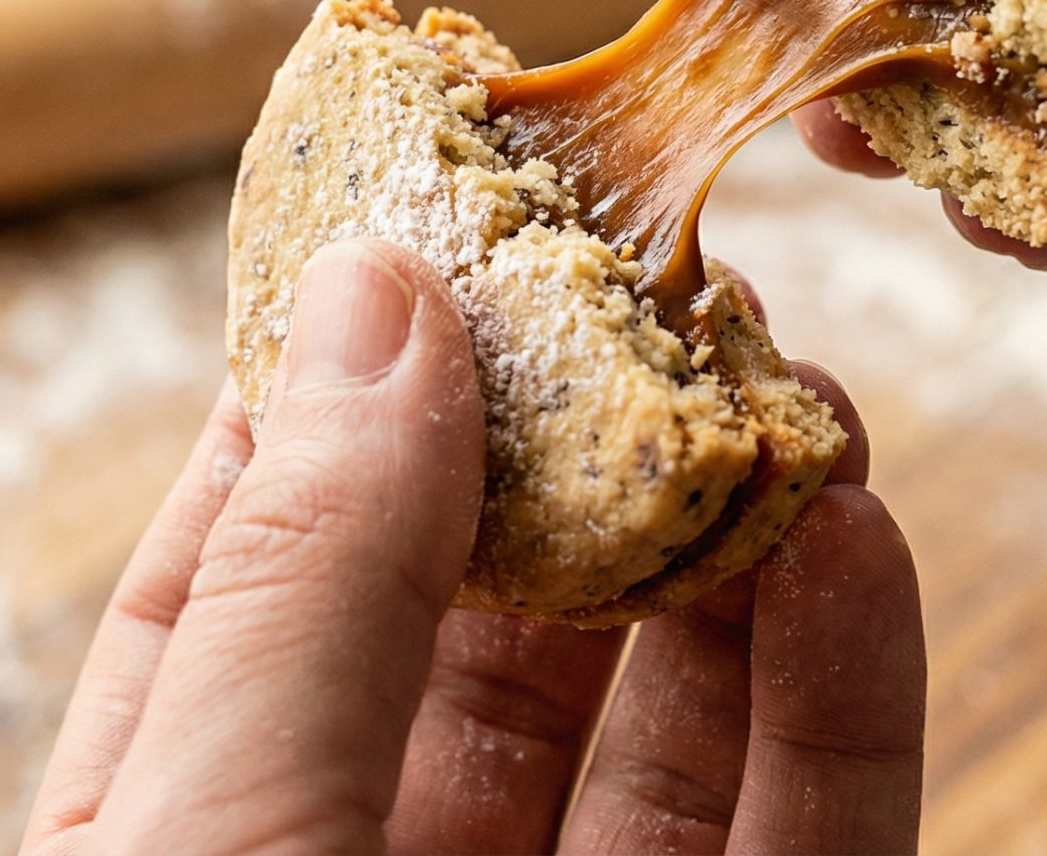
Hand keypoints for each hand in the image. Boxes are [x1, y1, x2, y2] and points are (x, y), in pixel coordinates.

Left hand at [23, 239, 924, 854]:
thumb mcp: (221, 831)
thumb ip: (312, 582)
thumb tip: (379, 289)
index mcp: (187, 837)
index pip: (245, 587)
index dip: (335, 411)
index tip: (423, 250)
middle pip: (487, 636)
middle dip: (582, 456)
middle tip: (667, 296)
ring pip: (666, 728)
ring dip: (739, 547)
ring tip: (798, 389)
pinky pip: (808, 839)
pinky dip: (845, 693)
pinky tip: (859, 546)